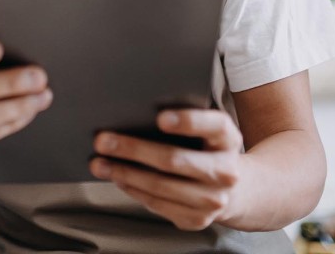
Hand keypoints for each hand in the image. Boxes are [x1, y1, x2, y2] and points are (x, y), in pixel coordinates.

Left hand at [90, 109, 244, 230]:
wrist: (235, 189)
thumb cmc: (206, 149)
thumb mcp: (206, 130)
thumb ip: (181, 120)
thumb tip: (132, 115)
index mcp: (228, 139)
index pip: (214, 125)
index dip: (188, 121)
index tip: (160, 118)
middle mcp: (226, 171)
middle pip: (174, 159)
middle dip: (133, 149)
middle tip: (102, 140)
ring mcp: (213, 200)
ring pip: (160, 186)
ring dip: (124, 173)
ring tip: (99, 163)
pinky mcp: (197, 219)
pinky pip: (157, 204)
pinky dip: (133, 189)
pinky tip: (117, 178)